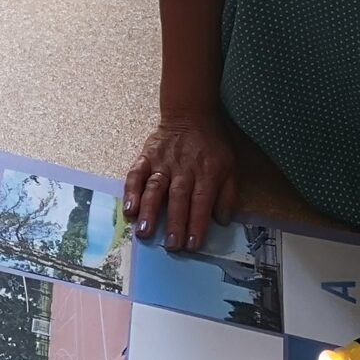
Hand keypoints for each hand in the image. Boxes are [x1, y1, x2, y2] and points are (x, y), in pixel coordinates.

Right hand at [124, 110, 239, 249]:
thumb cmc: (212, 144)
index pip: (202, 202)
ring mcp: (162, 162)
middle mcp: (184, 169)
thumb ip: (227, 194)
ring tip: (144, 232)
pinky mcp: (146, 157)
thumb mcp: (230, 166)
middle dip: (174, 223)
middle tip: (171, 245)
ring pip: (155, 188)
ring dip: (149, 211)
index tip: (193, 245)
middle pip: (178, 199)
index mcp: (207, 172)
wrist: (190, 114)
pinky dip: (131, 191)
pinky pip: (136, 174)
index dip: (197, 224)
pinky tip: (129, 208)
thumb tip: (222, 221)